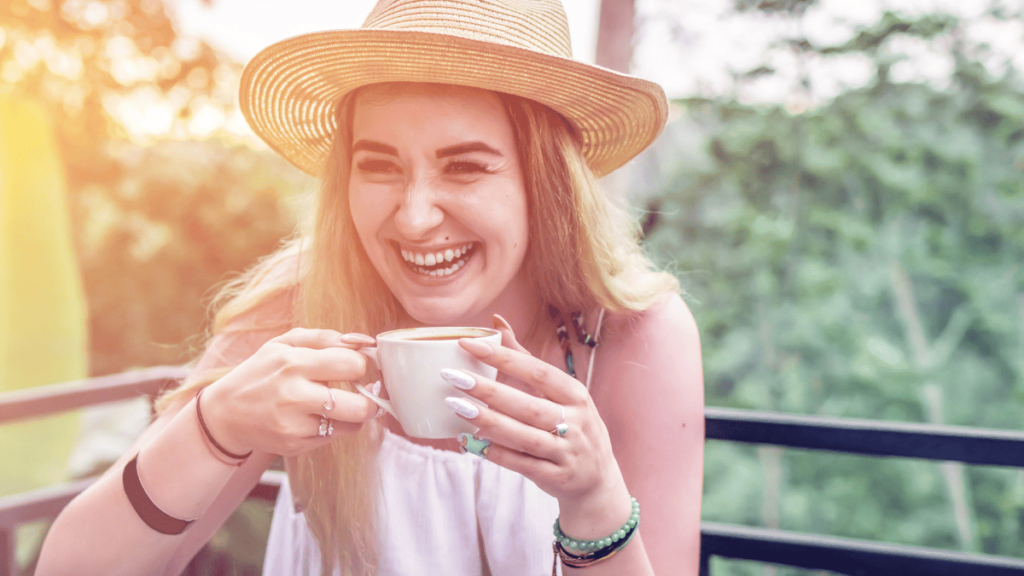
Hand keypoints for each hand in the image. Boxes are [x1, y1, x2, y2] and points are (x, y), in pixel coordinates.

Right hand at [199, 328, 379, 456]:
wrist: (226, 413)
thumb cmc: (261, 372)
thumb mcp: (285, 343)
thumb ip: (326, 337)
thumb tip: (364, 341)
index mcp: (294, 363)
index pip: (353, 364)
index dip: (362, 364)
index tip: (357, 366)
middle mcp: (294, 395)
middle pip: (360, 405)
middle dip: (370, 398)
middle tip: (365, 391)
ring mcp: (294, 424)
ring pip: (351, 425)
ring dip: (355, 414)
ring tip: (345, 404)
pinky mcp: (294, 445)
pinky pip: (334, 437)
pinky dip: (335, 427)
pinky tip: (321, 416)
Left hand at [445, 316, 629, 515]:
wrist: (598, 481)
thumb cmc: (572, 426)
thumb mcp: (561, 393)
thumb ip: (525, 358)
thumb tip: (496, 321)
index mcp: (576, 395)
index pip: (538, 372)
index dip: (503, 358)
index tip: (468, 344)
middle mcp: (576, 422)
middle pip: (528, 405)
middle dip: (489, 391)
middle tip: (453, 377)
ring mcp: (567, 451)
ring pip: (524, 436)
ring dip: (489, 421)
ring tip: (456, 406)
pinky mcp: (556, 477)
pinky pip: (522, 464)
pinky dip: (496, 453)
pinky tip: (470, 441)